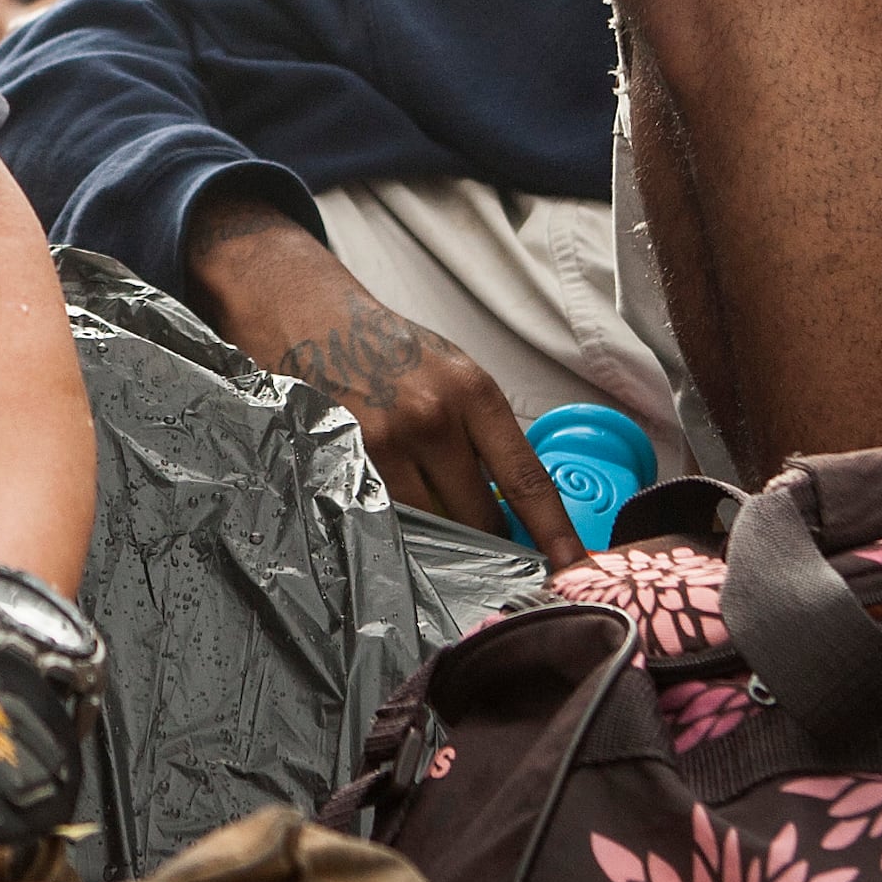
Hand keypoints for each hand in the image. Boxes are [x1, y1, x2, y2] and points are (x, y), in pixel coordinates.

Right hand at [189, 188, 586, 563]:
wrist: (308, 313)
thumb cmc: (384, 347)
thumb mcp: (452, 373)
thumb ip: (484, 434)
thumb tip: (515, 507)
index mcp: (473, 392)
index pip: (526, 479)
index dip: (554, 532)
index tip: (573, 567)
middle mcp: (433, 417)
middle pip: (479, 517)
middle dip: (487, 540)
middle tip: (486, 548)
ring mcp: (385, 441)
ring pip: (432, 526)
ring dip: (440, 539)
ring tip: (430, 521)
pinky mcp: (344, 457)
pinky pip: (384, 518)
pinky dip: (395, 526)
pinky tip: (390, 513)